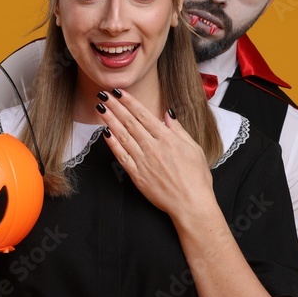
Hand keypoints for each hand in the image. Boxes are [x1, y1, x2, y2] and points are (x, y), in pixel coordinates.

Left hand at [97, 90, 213, 215]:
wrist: (191, 203)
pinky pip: (121, 156)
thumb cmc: (197, 178)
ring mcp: (143, 161)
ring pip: (123, 136)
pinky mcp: (137, 175)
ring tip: (101, 108)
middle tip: (104, 94)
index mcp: (167, 139)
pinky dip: (112, 144)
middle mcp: (153, 147)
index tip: (119, 92)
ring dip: (110, 121)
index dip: (129, 102)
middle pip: (130, 122)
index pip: (144, 115)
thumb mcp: (194, 148)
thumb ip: (178, 130)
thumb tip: (168, 114)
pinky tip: (105, 134)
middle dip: (116, 107)